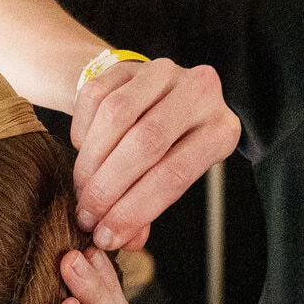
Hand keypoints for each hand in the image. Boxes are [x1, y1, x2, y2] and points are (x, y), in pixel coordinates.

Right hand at [68, 59, 239, 251]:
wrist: (147, 100)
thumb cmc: (164, 152)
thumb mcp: (169, 178)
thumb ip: (149, 210)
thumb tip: (126, 241)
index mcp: (222, 130)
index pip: (175, 175)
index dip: (135, 210)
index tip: (106, 236)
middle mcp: (201, 93)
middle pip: (146, 143)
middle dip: (109, 188)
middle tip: (87, 216)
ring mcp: (164, 71)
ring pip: (116, 117)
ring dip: (91, 164)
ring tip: (80, 192)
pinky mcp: (128, 63)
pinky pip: (94, 99)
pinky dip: (83, 135)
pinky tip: (83, 156)